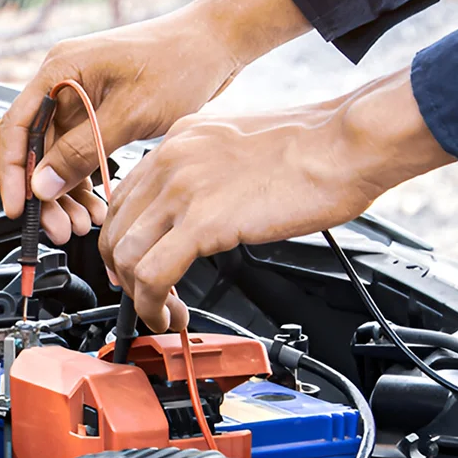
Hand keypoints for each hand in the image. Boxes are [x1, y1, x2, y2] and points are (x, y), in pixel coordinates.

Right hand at [0, 0, 309, 241]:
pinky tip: (98, 204)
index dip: (11, 171)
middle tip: (61, 228)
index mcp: (61, 70)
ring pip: (58, 155)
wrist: (216, 43)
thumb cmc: (180, 62)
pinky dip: (86, 179)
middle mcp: (64, 81)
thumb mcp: (131, 112)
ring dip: (66, 192)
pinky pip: (81, 152)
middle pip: (36, 147)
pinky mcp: (101, 110)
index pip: (17, 126)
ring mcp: (82, 96)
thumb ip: (83, 150)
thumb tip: (43, 184)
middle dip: (45, 192)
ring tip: (83, 224)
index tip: (17, 208)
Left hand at [99, 68, 454, 332]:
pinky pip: (153, 274)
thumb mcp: (237, 145)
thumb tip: (201, 206)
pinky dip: (152, 305)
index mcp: (178, 140)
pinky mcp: (204, 221)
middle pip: (114, 228)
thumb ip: (208, 171)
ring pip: (124, 255)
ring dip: (136, 296)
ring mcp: (182, 189)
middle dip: (122, 274)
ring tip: (162, 313)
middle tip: (144, 297)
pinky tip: (170, 316)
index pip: (123, 197)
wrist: (344, 143)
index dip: (123, 241)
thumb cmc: (311, 146)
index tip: (135, 267)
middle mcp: (170, 160)